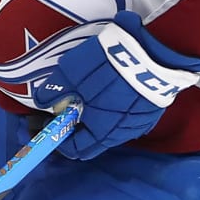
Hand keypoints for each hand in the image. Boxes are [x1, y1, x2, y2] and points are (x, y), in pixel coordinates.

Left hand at [36, 12, 199, 159]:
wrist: (158, 50)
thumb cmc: (109, 66)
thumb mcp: (70, 74)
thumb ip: (52, 91)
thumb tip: (41, 101)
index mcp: (101, 133)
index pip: (75, 149)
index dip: (59, 137)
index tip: (50, 122)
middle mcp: (122, 134)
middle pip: (93, 139)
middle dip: (77, 126)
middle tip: (68, 105)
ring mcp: (141, 121)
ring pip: (111, 127)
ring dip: (97, 116)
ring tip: (90, 92)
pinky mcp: (153, 107)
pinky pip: (127, 114)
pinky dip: (115, 107)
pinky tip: (111, 88)